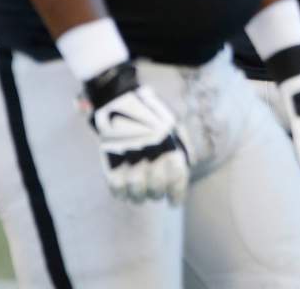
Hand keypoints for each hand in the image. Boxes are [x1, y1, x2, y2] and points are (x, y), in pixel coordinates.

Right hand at [84, 62, 189, 204]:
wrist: (119, 97)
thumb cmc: (149, 113)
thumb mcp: (171, 125)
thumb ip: (181, 145)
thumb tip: (189, 165)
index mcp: (170, 142)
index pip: (178, 177)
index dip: (177, 193)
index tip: (174, 202)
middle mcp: (152, 150)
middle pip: (157, 187)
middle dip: (156, 194)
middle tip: (155, 194)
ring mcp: (130, 154)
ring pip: (136, 190)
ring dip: (138, 196)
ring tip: (139, 197)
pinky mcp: (110, 156)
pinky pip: (115, 186)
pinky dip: (120, 193)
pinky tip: (124, 194)